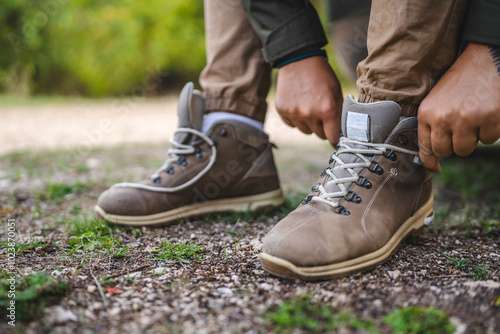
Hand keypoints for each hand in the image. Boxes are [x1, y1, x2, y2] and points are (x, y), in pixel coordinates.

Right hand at [275, 56, 342, 145]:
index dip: (337, 140)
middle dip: (323, 128)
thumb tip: (342, 133)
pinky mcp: (282, 111)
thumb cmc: (321, 75)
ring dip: (309, 123)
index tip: (338, 141)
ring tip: (309, 106)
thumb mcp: (336, 92)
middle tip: (323, 113)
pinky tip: (298, 104)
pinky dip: (297, 118)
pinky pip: (293, 124)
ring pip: (306, 131)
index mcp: (327, 110)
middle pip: (320, 135)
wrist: (298, 60)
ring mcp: (294, 113)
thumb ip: (339, 113)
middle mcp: (309, 114)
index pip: (333, 138)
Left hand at [418, 43, 499, 172]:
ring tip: (474, 118)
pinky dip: (490, 130)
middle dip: (453, 145)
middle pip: (446, 152)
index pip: (425, 147)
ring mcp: (467, 120)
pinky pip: (488, 140)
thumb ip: (432, 124)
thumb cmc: (461, 81)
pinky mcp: (490, 119)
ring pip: (467, 149)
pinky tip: (487, 113)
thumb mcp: (436, 100)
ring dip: (472, 138)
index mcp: (427, 113)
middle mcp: (444, 118)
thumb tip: (432, 156)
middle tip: (460, 129)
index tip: (435, 168)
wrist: (486, 59)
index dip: (430, 161)